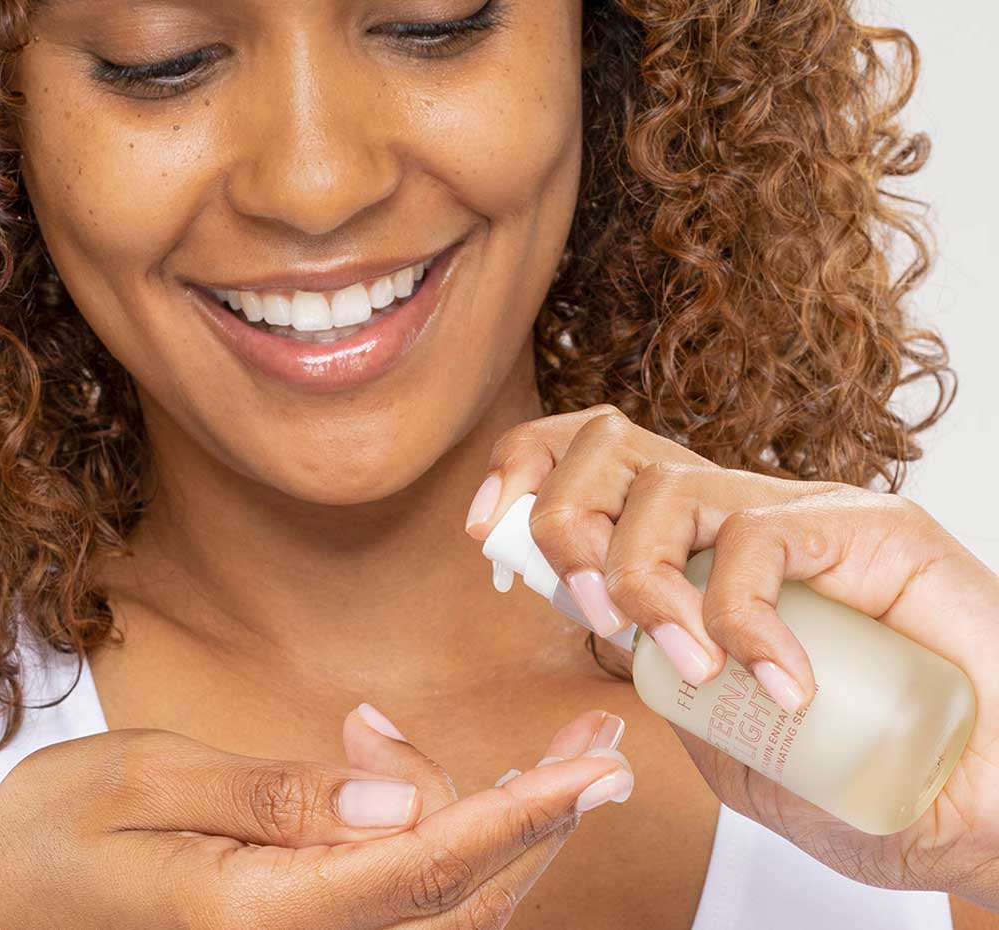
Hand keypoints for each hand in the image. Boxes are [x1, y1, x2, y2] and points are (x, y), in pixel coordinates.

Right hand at [0, 704, 632, 928]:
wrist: (7, 898)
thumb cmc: (54, 839)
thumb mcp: (142, 786)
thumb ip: (273, 799)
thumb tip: (392, 797)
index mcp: (265, 916)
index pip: (429, 865)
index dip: (525, 815)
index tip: (595, 770)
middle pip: (466, 890)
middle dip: (546, 814)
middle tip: (601, 742)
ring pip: (452, 895)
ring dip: (507, 816)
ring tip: (531, 743)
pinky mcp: (313, 925)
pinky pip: (413, 890)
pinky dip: (452, 826)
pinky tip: (430, 771)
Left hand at [465, 404, 998, 911]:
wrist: (978, 802)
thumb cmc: (859, 777)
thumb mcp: (729, 743)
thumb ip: (677, 695)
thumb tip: (618, 653)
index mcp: (694, 554)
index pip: (592, 463)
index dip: (527, 472)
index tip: (488, 534)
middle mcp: (737, 520)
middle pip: (610, 444)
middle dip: (564, 517)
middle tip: (590, 608)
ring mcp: (800, 517)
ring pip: (670, 486)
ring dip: (642, 576)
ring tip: (689, 663)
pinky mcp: (867, 527)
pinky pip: (760, 537)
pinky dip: (741, 614)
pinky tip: (778, 680)